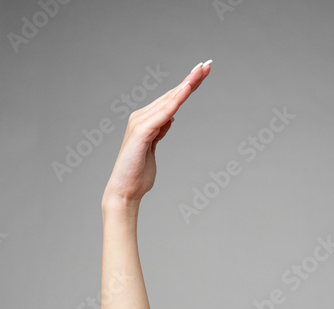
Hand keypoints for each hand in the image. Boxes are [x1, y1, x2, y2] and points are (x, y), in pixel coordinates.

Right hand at [102, 60, 211, 210]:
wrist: (125, 191)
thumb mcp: (153, 148)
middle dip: (190, 79)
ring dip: (186, 84)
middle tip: (207, 64)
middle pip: (171, 94)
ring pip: (168, 100)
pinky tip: (187, 89)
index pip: (171, 99)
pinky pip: (163, 113)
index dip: (188, 85)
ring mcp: (140, 123)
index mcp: (145, 121)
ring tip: (201, 71)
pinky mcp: (141, 132)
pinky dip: (175, 100)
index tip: (203, 73)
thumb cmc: (138, 173)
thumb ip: (160, 131)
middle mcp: (141, 117)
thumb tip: (170, 118)